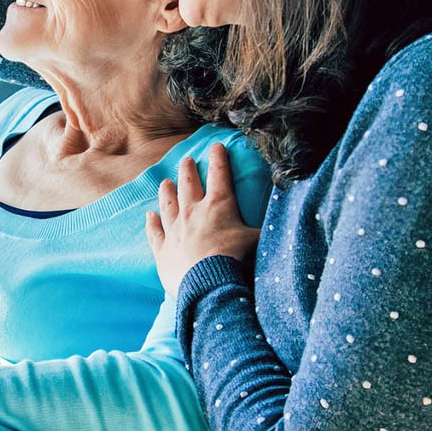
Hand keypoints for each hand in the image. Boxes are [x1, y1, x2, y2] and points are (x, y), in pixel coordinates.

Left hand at [145, 143, 259, 294]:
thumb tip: (281, 222)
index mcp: (218, 206)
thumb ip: (263, 229)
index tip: (216, 146)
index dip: (219, 159)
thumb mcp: (257, 241)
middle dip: (188, 170)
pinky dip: (152, 223)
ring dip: (167, 191)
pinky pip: (155, 231)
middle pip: (188, 184)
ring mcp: (174, 229)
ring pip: (167, 204)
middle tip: (186, 160)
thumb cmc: (236, 260)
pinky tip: (149, 216)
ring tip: (165, 181)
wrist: (208, 284)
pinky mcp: (162, 249)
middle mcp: (192, 212)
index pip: (219, 175)